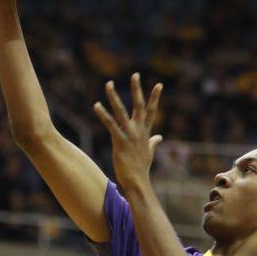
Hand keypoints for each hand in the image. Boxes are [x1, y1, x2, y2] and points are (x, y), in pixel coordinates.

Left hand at [94, 73, 162, 191]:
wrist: (137, 180)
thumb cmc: (141, 167)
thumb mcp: (149, 152)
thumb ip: (153, 142)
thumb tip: (160, 136)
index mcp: (145, 132)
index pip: (152, 111)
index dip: (155, 98)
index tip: (159, 84)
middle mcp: (139, 130)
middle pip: (139, 105)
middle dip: (137, 89)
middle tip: (135, 74)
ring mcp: (129, 135)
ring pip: (122, 111)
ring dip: (114, 97)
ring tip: (108, 84)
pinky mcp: (119, 141)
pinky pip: (110, 124)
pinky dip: (103, 114)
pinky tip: (96, 105)